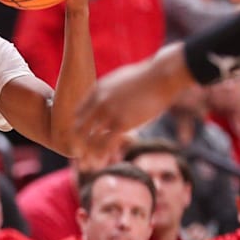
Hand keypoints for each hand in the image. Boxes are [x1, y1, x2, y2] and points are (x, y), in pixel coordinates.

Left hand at [72, 43, 193, 158]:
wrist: (162, 76)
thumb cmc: (146, 78)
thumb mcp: (119, 80)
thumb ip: (108, 92)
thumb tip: (108, 97)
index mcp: (96, 91)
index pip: (77, 115)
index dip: (80, 128)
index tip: (86, 137)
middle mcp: (98, 103)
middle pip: (79, 129)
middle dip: (80, 144)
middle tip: (84, 155)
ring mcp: (109, 113)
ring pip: (91, 139)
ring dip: (91, 153)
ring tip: (93, 163)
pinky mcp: (123, 123)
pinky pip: (106, 144)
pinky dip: (104, 154)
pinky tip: (107, 160)